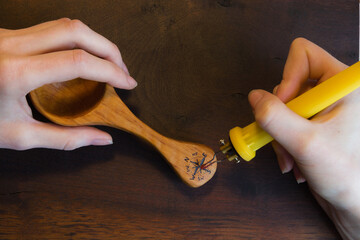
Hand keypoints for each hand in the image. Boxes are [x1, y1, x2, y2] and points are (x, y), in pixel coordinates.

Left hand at [0, 18, 136, 149]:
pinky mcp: (8, 33)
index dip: (111, 71)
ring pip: (65, 24)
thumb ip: (66, 138)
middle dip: (109, 48)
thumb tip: (103, 138)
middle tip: (123, 70)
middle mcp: (11, 45)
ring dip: (95, 41)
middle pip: (76, 31)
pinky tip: (83, 58)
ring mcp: (8, 34)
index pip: (78, 62)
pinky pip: (51, 29)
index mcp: (15, 74)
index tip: (127, 83)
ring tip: (108, 63)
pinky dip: (77, 41)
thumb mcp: (20, 136)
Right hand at [249, 38, 359, 238]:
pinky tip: (294, 161)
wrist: (353, 203)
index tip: (285, 106)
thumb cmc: (344, 173)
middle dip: (282, 117)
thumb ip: (276, 117)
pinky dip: (284, 142)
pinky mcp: (313, 123)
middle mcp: (332, 91)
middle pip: (289, 85)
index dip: (287, 78)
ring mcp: (322, 108)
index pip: (304, 55)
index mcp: (343, 85)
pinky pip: (285, 122)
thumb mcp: (306, 143)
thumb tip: (254, 97)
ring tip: (292, 157)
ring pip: (283, 107)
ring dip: (281, 135)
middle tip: (287, 139)